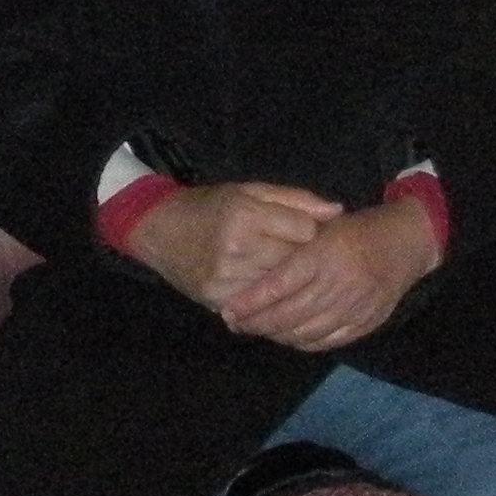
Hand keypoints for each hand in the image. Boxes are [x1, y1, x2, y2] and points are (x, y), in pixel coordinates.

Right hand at [120, 182, 338, 320]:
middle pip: (295, 262)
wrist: (158, 230)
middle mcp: (237, 248)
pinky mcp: (218, 299)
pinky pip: (259, 305)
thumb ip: (295, 200)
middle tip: (301, 255)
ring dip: (287, 281)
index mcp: (246, 215)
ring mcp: (227, 277)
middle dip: (302, 259)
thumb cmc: (209, 206)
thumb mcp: (249, 191)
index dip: (312, 232)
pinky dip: (267, 298)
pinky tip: (267, 291)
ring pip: (280, 286)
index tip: (308, 232)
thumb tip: (337, 211)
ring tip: (285, 272)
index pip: (305, 232)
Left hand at [209, 197, 442, 353]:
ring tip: (257, 329)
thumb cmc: (355, 231)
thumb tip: (253, 273)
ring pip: (305, 333)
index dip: (251, 302)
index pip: (279, 285)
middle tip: (235, 323)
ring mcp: (355, 306)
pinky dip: (302, 343)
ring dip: (276, 335)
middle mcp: (340, 282)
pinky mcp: (366, 323)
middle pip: (288, 314)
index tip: (229, 309)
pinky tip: (288, 336)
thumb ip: (290, 245)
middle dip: (256, 323)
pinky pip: (326, 342)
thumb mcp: (322, 226)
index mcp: (324, 254)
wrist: (406, 243)